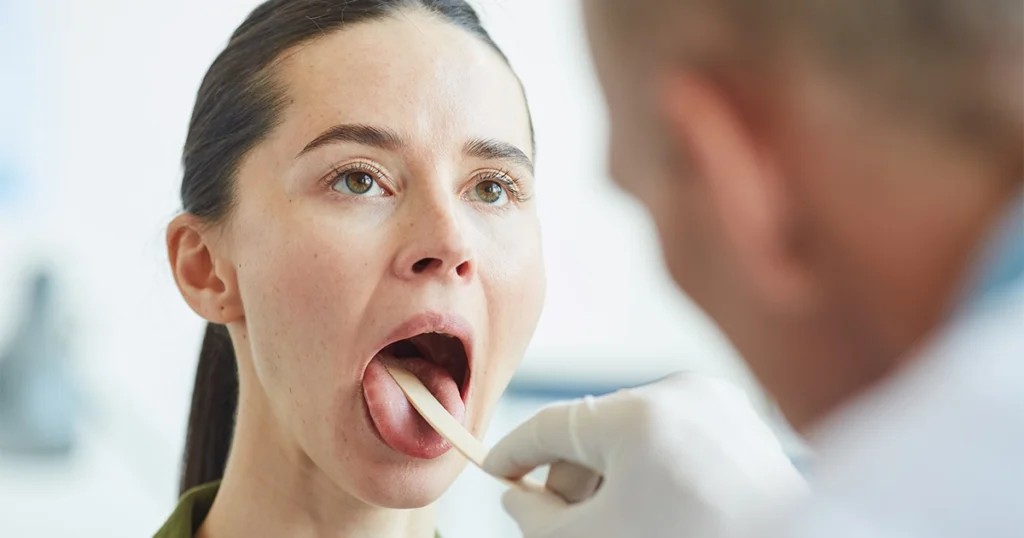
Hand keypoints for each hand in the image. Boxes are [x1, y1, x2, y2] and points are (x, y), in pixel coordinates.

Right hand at [484, 372, 807, 537]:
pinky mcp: (742, 419)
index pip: (551, 426)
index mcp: (640, 416)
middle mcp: (680, 392)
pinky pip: (676, 432)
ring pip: (635, 431)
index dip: (514, 453)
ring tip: (625, 519)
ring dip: (613, 474)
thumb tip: (519, 497)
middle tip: (567, 520)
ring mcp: (717, 402)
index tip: (496, 473)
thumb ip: (537, 520)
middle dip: (572, 477)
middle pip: (594, 429)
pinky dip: (655, 466)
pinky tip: (661, 508)